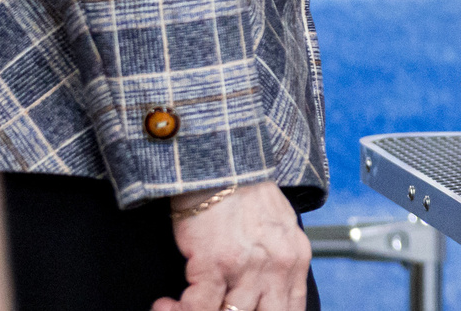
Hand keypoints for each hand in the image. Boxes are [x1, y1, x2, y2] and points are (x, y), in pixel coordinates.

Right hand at [157, 182, 306, 310]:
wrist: (218, 164)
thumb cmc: (244, 193)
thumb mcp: (279, 226)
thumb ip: (279, 261)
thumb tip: (268, 295)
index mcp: (296, 258)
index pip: (290, 310)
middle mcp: (277, 266)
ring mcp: (248, 268)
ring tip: (178, 309)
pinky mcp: (215, 264)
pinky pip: (198, 309)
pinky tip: (165, 304)